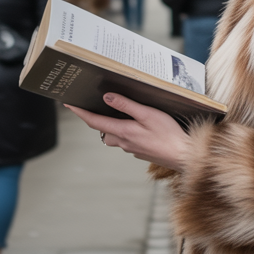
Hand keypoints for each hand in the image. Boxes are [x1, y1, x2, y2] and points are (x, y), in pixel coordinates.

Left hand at [65, 93, 192, 171]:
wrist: (184, 156)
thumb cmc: (169, 135)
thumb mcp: (148, 114)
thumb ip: (127, 105)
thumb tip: (107, 98)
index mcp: (123, 131)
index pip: (94, 121)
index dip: (80, 112)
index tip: (69, 104)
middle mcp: (124, 142)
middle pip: (102, 130)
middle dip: (95, 119)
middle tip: (89, 106)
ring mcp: (132, 148)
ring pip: (114, 136)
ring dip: (110, 126)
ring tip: (112, 114)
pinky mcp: (140, 151)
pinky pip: (126, 140)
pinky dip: (124, 132)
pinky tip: (135, 126)